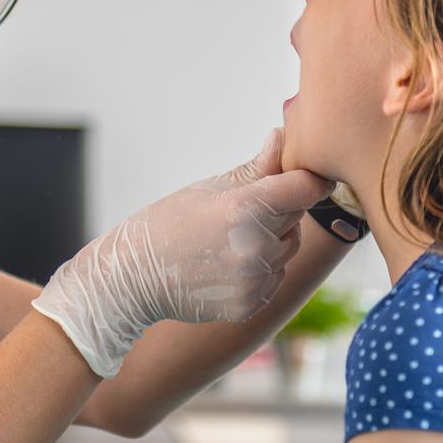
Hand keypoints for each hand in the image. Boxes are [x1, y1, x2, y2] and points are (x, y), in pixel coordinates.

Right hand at [32, 129, 331, 376]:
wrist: (133, 278)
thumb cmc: (167, 223)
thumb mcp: (208, 188)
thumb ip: (256, 168)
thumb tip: (283, 138)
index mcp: (244, 207)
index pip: (306, 187)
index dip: (309, 179)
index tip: (304, 177)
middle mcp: (255, 245)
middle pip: (296, 218)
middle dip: (279, 211)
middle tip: (238, 213)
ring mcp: (254, 279)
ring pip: (288, 250)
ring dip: (271, 242)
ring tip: (228, 241)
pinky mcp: (252, 304)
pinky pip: (274, 279)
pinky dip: (259, 271)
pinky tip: (225, 266)